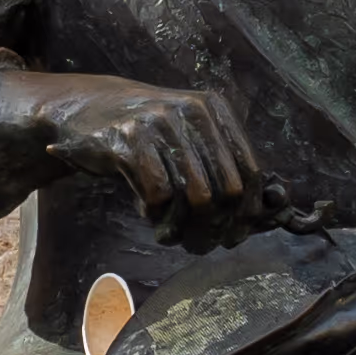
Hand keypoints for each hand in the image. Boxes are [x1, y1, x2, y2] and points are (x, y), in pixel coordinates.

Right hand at [0, 68, 268, 239]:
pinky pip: (157, 196)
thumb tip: (268, 212)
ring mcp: (159, 123)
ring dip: (185, 229)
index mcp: (215, 109)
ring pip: (195, 198)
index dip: (247, 214)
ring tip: (170, 236)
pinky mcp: (127, 140)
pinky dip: (155, 216)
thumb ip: (224, 167)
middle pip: (226, 192)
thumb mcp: (189, 138)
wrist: (87, 111)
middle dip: (215, 229)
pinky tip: (147, 214)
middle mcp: (192, 111)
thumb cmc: (147, 136)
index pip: (250, 172)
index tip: (233, 238)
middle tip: (199, 246)